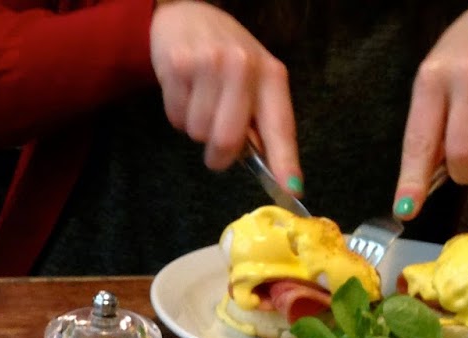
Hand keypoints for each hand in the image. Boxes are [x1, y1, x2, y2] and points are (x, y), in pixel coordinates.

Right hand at [149, 0, 299, 186]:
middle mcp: (243, 66)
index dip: (284, 161)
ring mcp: (209, 64)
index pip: (280, 126)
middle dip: (219, 154)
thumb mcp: (254, 81)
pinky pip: (177, 118)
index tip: (291, 190)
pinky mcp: (178, 66)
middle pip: (229, 140)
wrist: (187, 17)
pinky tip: (185, 91)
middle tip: (216, 146)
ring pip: (198, 133)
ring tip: (200, 101)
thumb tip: (270, 170)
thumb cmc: (226, 57)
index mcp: (271, 75)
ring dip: (196, 128)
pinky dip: (178, 114)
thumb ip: (261, 119)